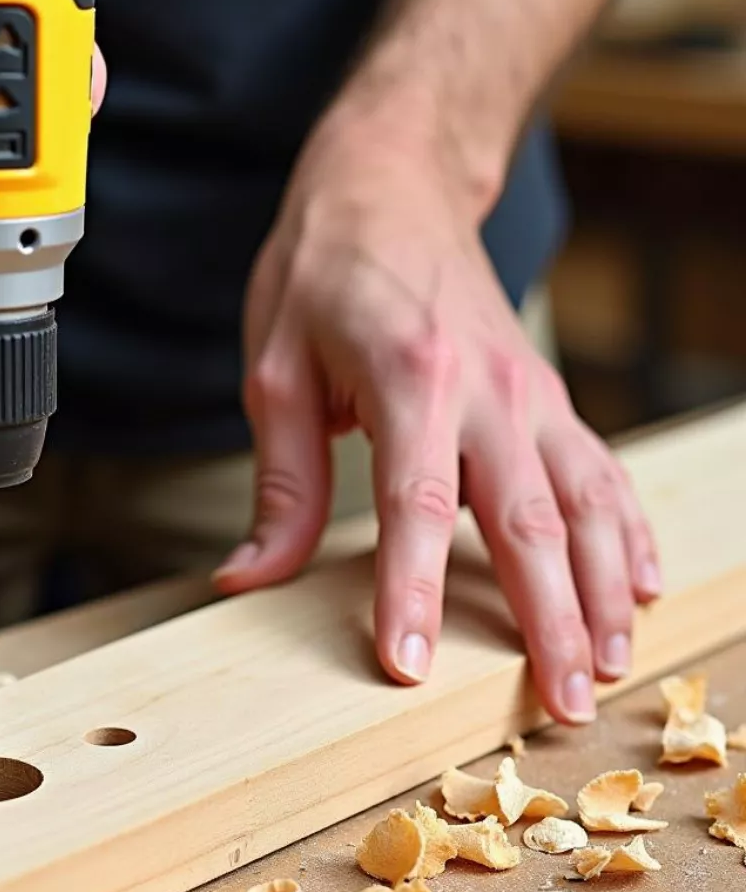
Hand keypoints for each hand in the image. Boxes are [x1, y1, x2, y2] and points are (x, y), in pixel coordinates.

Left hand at [213, 102, 660, 724]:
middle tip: (563, 705)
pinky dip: (629, 531)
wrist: (391, 185)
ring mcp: (531, 392)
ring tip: (616, 667)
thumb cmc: (324, 273)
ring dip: (607, 590)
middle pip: (528, 521)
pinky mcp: (549, 394)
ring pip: (587, 504)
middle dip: (551, 622)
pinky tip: (644, 584)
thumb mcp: (275, 371)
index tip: (409, 666)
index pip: (414, 509)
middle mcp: (487, 390)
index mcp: (408, 380)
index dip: (413, 593)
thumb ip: (279, 483)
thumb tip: (247, 576)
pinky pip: (602, 470)